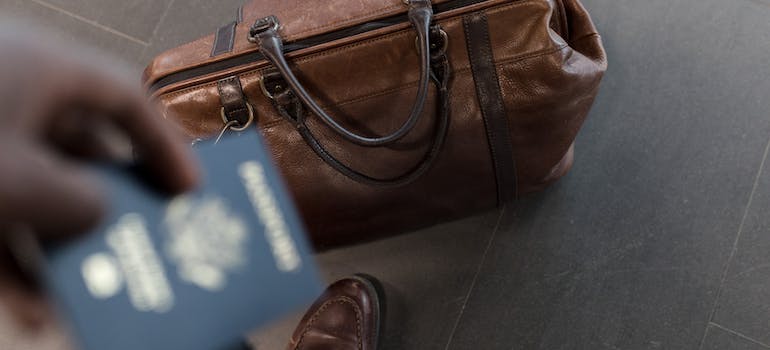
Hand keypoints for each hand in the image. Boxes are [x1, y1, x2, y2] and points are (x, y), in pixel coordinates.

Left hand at [0, 28, 199, 328]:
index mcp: (40, 70)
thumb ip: (81, 202)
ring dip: (62, 244)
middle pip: (83, 150)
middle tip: (147, 238)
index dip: (164, 147)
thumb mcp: (23, 183)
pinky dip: (10, 258)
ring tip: (92, 288)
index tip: (189, 192)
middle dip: (113, 204)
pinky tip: (28, 305)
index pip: (125, 100)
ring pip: (35, 191)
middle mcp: (10, 94)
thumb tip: (96, 213)